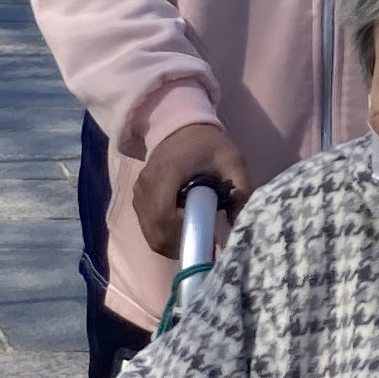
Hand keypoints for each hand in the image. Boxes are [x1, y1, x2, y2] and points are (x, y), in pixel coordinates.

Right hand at [132, 120, 252, 256]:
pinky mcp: (138, 199)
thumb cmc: (210, 147)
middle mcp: (147, 183)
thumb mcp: (233, 163)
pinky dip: (164, 236)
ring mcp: (139, 192)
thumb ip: (240, 192)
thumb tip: (238, 226)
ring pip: (149, 233)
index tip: (207, 241)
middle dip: (178, 246)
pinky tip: (184, 232)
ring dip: (171, 244)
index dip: (182, 235)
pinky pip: (147, 227)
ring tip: (197, 239)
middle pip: (154, 230)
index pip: (164, 214)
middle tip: (204, 247)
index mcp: (168, 172)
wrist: (182, 130)